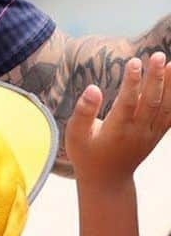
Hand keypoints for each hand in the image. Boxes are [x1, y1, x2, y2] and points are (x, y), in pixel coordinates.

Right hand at [65, 51, 170, 184]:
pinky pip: (170, 116)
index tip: (134, 61)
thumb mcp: (75, 135)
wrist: (107, 179)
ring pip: (165, 108)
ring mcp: (150, 134)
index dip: (132, 82)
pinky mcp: (156, 135)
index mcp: (116, 130)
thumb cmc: (87, 154)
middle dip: (156, 77)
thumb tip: (93, 88)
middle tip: (158, 56)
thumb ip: (84, 111)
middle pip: (151, 101)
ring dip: (170, 85)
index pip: (128, 102)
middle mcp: (138, 131)